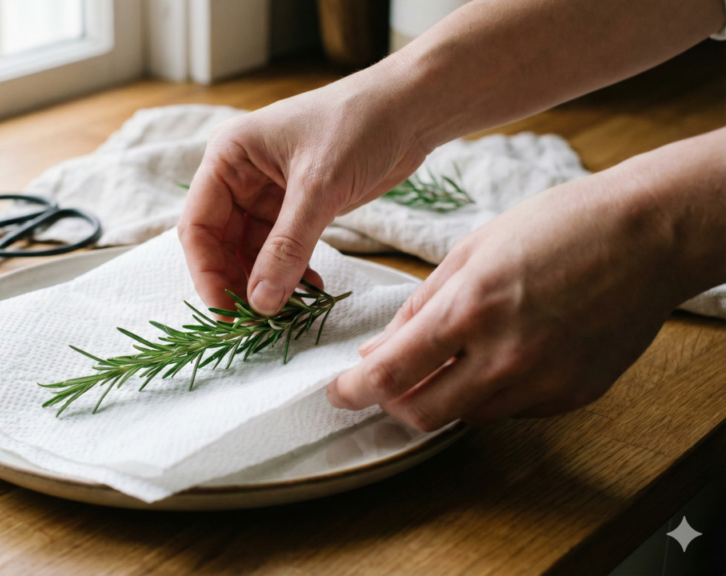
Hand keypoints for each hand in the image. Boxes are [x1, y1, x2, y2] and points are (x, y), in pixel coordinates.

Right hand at [177, 62, 428, 313]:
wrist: (410, 108)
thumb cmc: (359, 124)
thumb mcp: (319, 187)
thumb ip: (287, 248)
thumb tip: (260, 302)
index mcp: (228, 157)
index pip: (198, 225)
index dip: (207, 272)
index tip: (227, 312)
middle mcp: (239, 176)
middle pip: (220, 244)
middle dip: (237, 283)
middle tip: (257, 322)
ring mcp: (266, 193)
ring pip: (250, 253)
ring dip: (266, 283)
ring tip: (288, 311)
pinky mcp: (295, 207)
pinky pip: (280, 251)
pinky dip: (290, 274)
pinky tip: (310, 291)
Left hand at [327, 164, 708, 430]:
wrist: (647, 235)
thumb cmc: (557, 226)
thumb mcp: (471, 251)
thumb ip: (418, 308)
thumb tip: (376, 352)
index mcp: (469, 310)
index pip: (390, 375)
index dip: (352, 392)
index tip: (338, 392)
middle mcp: (504, 357)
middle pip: (421, 415)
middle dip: (391, 405)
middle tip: (386, 383)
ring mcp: (542, 382)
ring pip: (465, 416)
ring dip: (442, 395)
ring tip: (449, 356)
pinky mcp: (571, 395)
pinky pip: (510, 409)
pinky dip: (488, 391)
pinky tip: (499, 354)